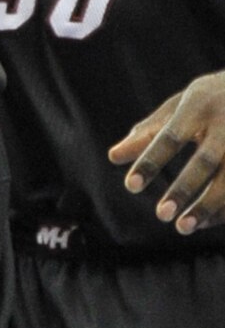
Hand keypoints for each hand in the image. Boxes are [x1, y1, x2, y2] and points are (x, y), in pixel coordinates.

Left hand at [111, 69, 224, 229]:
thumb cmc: (208, 100)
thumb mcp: (179, 106)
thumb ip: (148, 132)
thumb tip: (113, 157)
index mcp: (199, 104)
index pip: (171, 136)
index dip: (150, 161)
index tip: (130, 186)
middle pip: (205, 161)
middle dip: (184, 189)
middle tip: (161, 216)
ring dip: (207, 207)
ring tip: (182, 228)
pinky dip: (221, 211)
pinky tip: (203, 223)